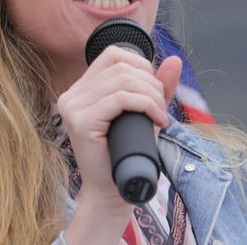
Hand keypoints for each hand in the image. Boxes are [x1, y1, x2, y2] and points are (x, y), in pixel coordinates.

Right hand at [56, 46, 181, 207]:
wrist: (113, 192)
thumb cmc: (127, 154)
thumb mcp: (144, 113)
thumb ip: (157, 87)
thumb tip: (175, 60)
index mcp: (80, 90)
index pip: (111, 54)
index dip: (140, 64)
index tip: (154, 89)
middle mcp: (71, 95)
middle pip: (120, 67)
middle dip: (150, 83)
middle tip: (162, 108)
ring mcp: (73, 108)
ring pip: (122, 81)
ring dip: (151, 95)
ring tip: (160, 116)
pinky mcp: (81, 122)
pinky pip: (119, 99)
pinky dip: (145, 105)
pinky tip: (156, 120)